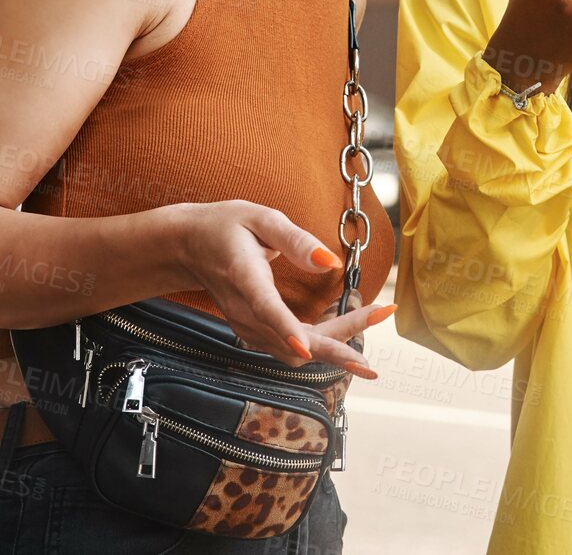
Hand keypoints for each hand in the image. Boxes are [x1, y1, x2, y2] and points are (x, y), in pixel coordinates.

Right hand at [173, 201, 392, 376]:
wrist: (189, 246)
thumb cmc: (227, 226)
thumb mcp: (260, 217)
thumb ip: (295, 239)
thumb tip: (330, 262)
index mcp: (244, 278)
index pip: (265, 309)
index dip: (287, 329)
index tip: (307, 346)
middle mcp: (245, 311)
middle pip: (294, 342)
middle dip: (340, 341)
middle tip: (382, 314)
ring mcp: (247, 328)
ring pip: (296, 353)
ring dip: (337, 343)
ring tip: (374, 316)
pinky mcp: (254, 334)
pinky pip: (292, 350)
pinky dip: (322, 343)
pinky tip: (347, 326)